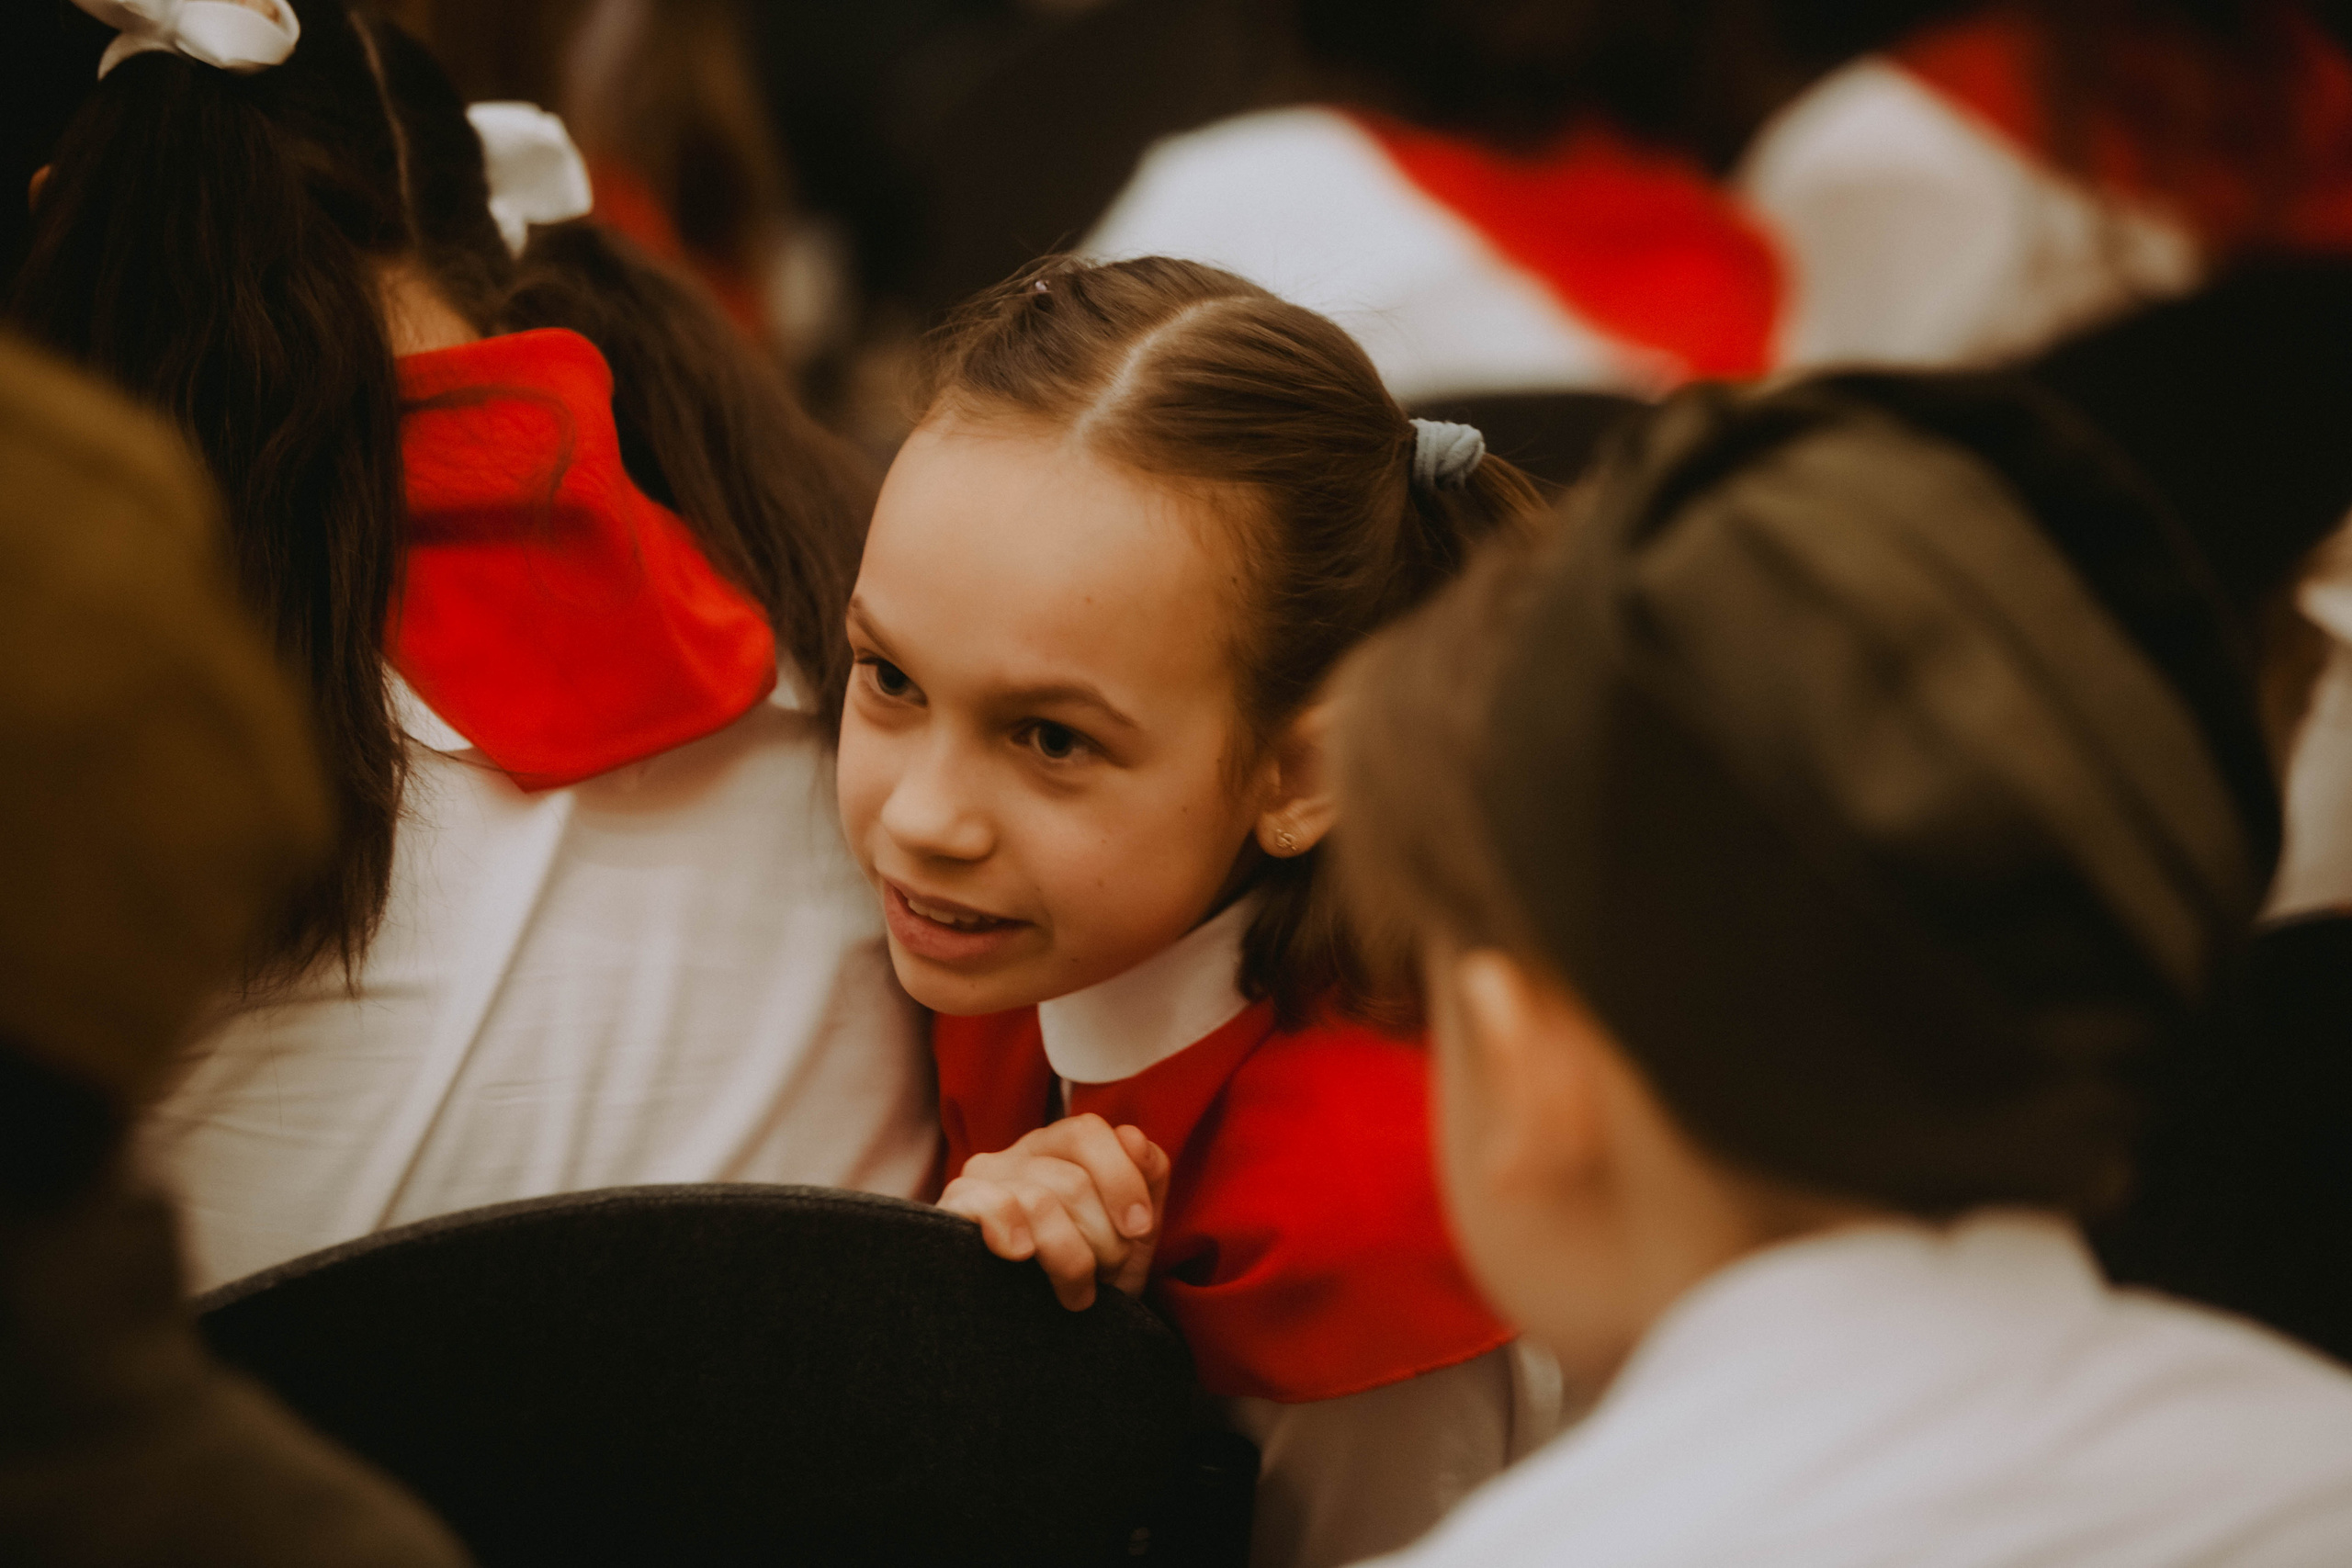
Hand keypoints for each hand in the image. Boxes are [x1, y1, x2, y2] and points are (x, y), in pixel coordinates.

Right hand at [940, 1113, 1170, 1309]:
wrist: (1052, 1341)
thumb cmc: (1093, 1274)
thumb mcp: (1133, 1230)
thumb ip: (1148, 1176)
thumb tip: (1134, 1138)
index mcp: (1060, 1148)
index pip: (1089, 1131)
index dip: (1122, 1180)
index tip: (1139, 1231)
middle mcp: (1019, 1155)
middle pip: (1073, 1180)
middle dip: (1104, 1238)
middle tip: (1105, 1273)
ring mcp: (982, 1180)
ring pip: (1039, 1203)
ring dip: (1071, 1259)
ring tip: (1076, 1292)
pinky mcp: (955, 1211)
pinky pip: (992, 1206)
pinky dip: (1013, 1231)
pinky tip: (1021, 1256)